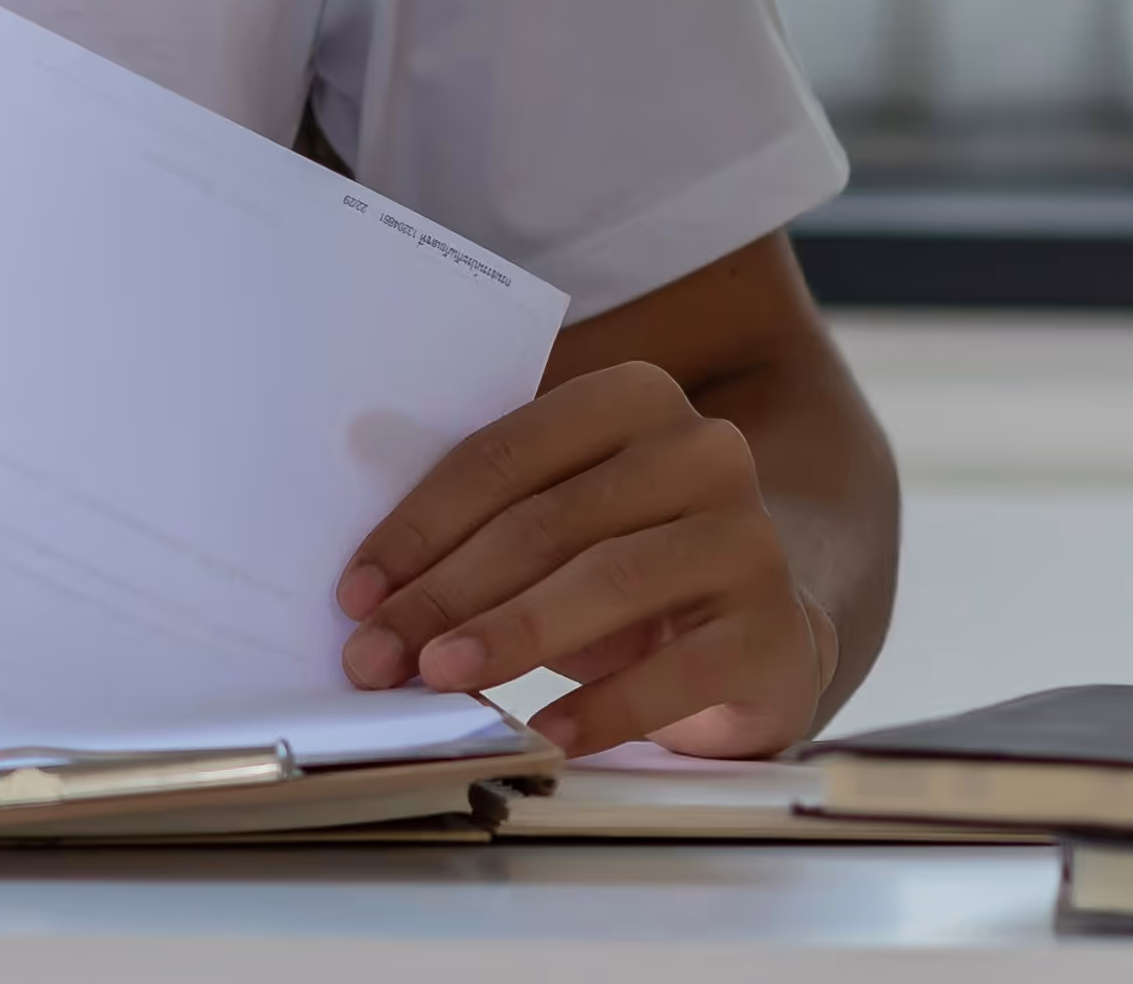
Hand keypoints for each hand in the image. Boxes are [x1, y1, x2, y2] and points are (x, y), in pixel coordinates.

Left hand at [334, 361, 834, 755]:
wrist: (758, 634)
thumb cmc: (625, 569)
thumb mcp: (560, 524)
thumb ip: (486, 524)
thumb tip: (371, 590)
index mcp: (634, 399)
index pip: (503, 456)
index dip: (420, 526)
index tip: (356, 591)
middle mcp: (702, 452)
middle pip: (545, 522)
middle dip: (446, 593)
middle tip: (379, 653)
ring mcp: (747, 537)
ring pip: (607, 581)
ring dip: (510, 634)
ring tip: (443, 677)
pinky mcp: (775, 627)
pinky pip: (678, 669)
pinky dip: (605, 707)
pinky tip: (548, 733)